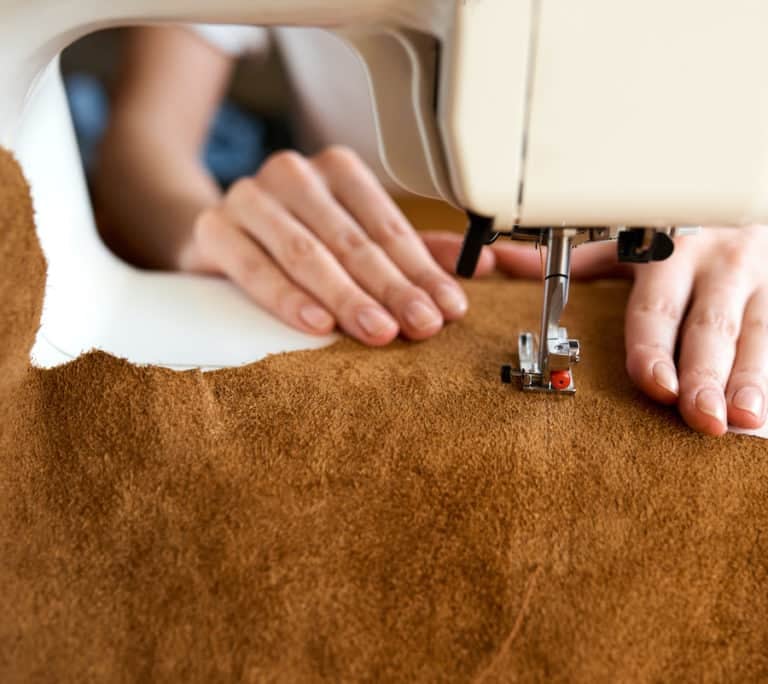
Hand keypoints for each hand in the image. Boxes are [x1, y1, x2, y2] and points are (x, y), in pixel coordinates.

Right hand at [180, 146, 492, 344]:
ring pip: (307, 252)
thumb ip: (424, 255)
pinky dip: (286, 296)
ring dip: (347, 296)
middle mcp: (295, 176)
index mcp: (339, 172)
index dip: (422, 269)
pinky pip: (252, 265)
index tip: (449, 307)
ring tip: (379, 331)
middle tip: (423, 325)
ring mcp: (251, 197)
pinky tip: (316, 323)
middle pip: (353, 240)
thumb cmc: (300, 239)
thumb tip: (500, 266)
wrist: (219, 232)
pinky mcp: (213, 228)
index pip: (388, 226)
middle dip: (392, 287)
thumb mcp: (364, 242)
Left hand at [491, 228, 767, 435]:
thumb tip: (510, 263)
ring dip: (752, 378)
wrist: (750, 199)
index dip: (654, 347)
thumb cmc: (684, 228)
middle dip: (706, 374)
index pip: (656, 308)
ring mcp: (764, 278)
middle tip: (701, 417)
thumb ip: (584, 260)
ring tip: (744, 418)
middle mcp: (719, 265)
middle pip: (710, 327)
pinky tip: (767, 406)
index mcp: (671, 253)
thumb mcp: (634, 236)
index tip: (655, 384)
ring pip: (760, 332)